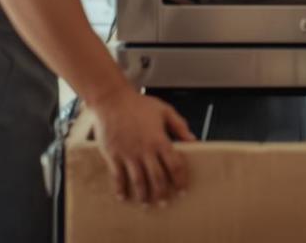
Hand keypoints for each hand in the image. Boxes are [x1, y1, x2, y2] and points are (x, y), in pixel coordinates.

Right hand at [89, 88, 194, 203]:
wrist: (112, 100)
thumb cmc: (138, 104)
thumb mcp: (164, 111)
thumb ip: (180, 126)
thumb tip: (193, 140)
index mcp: (159, 140)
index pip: (174, 165)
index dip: (179, 180)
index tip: (182, 190)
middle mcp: (145, 150)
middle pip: (157, 178)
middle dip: (162, 193)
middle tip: (165, 202)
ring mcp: (128, 154)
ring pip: (138, 181)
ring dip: (144, 195)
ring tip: (147, 204)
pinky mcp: (113, 155)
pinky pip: (117, 177)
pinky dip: (120, 189)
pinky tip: (123, 197)